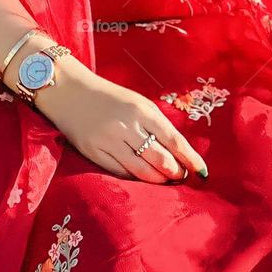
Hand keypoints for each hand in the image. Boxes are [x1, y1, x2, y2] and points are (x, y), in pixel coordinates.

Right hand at [36, 62, 207, 183]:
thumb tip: (180, 152)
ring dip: (159, 180)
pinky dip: (136, 179)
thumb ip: (156, 124)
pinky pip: (121, 174)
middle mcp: (126, 125)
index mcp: (142, 109)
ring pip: (142, 170)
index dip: (190, 158)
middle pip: (160, 159)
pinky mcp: (94, 152)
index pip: (174, 140)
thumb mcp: (137, 102)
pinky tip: (143, 180)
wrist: (70, 91)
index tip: (201, 171)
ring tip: (166, 180)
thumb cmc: (110, 98)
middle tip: (182, 176)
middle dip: (176, 172)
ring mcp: (109, 140)